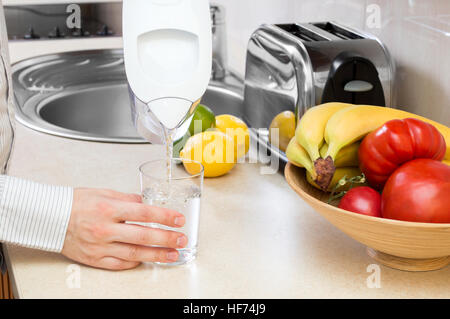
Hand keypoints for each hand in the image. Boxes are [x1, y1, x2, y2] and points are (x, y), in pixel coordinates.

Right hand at [61, 188, 186, 269]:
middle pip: (144, 235)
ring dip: (157, 254)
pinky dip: (136, 261)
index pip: (144, 213)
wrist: (49, 219)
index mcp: (109, 208)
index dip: (165, 216)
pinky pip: (120, 263)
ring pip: (135, 252)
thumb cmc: (75, 203)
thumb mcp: (103, 192)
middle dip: (167, 238)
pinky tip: (148, 258)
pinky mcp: (95, 259)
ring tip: (173, 254)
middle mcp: (106, 229)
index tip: (178, 219)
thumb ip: (127, 198)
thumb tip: (147, 202)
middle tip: (182, 239)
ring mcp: (100, 246)